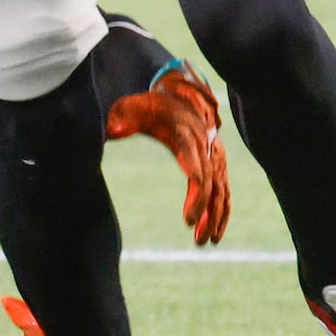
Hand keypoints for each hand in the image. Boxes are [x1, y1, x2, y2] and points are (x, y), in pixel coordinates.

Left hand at [106, 62, 229, 245]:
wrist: (176, 93)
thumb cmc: (148, 105)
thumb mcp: (130, 107)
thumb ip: (121, 118)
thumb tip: (111, 131)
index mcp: (186, 134)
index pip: (197, 169)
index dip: (196, 196)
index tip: (188, 220)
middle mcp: (205, 145)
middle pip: (212, 185)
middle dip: (206, 214)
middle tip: (197, 241)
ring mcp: (214, 154)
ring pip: (221, 190)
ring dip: (216, 217)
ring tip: (205, 242)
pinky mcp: (216, 162)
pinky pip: (224, 189)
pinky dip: (222, 211)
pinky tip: (214, 233)